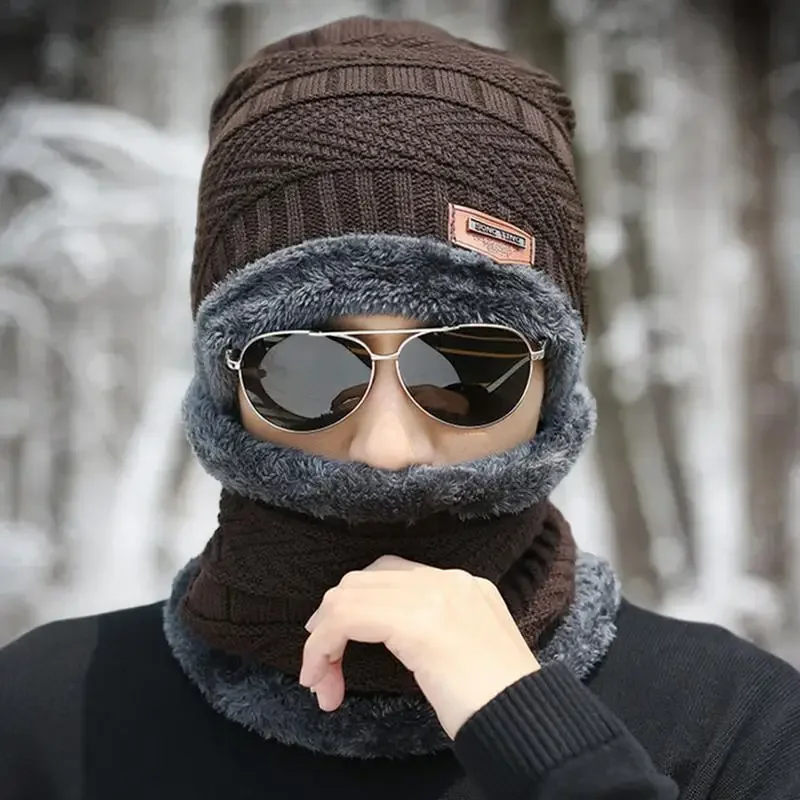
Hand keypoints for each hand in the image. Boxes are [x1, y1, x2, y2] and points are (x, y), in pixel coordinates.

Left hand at [299, 555, 540, 738]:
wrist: (529, 722)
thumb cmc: (499, 703)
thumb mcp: (467, 651)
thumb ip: (433, 630)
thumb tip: (389, 635)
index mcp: (463, 586)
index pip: (388, 575)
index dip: (353, 608)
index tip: (335, 648)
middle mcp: (448, 580)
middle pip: (362, 581)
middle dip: (330, 622)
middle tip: (319, 667)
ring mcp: (435, 595)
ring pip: (348, 597)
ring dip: (322, 640)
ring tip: (318, 680)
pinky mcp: (419, 621)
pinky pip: (347, 618)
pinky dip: (322, 646)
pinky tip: (322, 678)